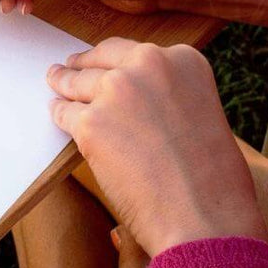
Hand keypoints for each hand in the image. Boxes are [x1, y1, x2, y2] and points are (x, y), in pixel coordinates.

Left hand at [47, 37, 266, 257]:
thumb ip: (169, 94)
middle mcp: (148, 66)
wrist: (206, 216)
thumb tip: (135, 98)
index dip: (109, 59)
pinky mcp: (91, 123)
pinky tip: (56, 116)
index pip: (130, 51)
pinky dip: (59, 117)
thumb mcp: (202, 113)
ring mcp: (116, 92)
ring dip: (64, 86)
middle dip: (82, 65)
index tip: (97, 60)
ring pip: (77, 84)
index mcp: (182, 60)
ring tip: (54, 83)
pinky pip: (64, 114)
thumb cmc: (212, 179)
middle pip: (100, 62)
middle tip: (68, 67)